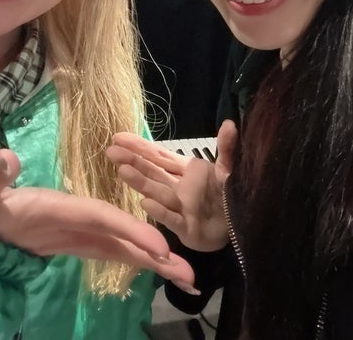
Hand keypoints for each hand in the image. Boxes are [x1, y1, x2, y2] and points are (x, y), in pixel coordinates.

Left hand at [0, 149, 194, 286]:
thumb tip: (6, 156)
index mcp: (61, 204)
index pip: (102, 217)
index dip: (130, 230)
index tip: (159, 248)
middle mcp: (77, 215)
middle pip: (122, 232)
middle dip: (156, 250)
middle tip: (189, 272)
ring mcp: (79, 230)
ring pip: (123, 245)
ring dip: (155, 259)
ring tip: (185, 278)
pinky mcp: (76, 243)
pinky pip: (111, 253)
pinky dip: (136, 262)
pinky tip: (157, 271)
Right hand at [106, 120, 237, 251]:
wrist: (241, 226)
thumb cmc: (229, 196)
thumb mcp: (229, 169)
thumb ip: (227, 147)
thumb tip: (230, 123)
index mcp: (184, 170)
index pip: (158, 155)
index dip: (139, 146)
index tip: (119, 137)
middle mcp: (176, 186)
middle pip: (152, 171)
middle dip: (132, 161)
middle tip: (111, 151)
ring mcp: (178, 207)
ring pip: (156, 191)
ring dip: (140, 181)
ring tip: (122, 170)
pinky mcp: (184, 228)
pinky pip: (171, 218)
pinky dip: (159, 211)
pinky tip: (145, 202)